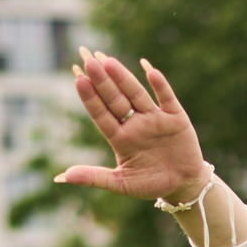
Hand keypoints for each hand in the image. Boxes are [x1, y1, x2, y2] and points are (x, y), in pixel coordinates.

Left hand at [56, 53, 209, 204]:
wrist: (184, 185)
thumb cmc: (150, 184)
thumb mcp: (121, 184)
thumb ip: (94, 177)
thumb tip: (63, 176)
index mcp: (120, 138)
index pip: (101, 114)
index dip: (90, 98)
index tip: (78, 79)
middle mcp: (135, 124)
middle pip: (115, 99)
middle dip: (102, 81)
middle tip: (89, 61)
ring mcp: (154, 119)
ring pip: (136, 94)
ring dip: (124, 78)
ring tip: (109, 61)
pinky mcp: (175, 118)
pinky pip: (166, 98)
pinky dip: (160, 86)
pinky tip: (149, 70)